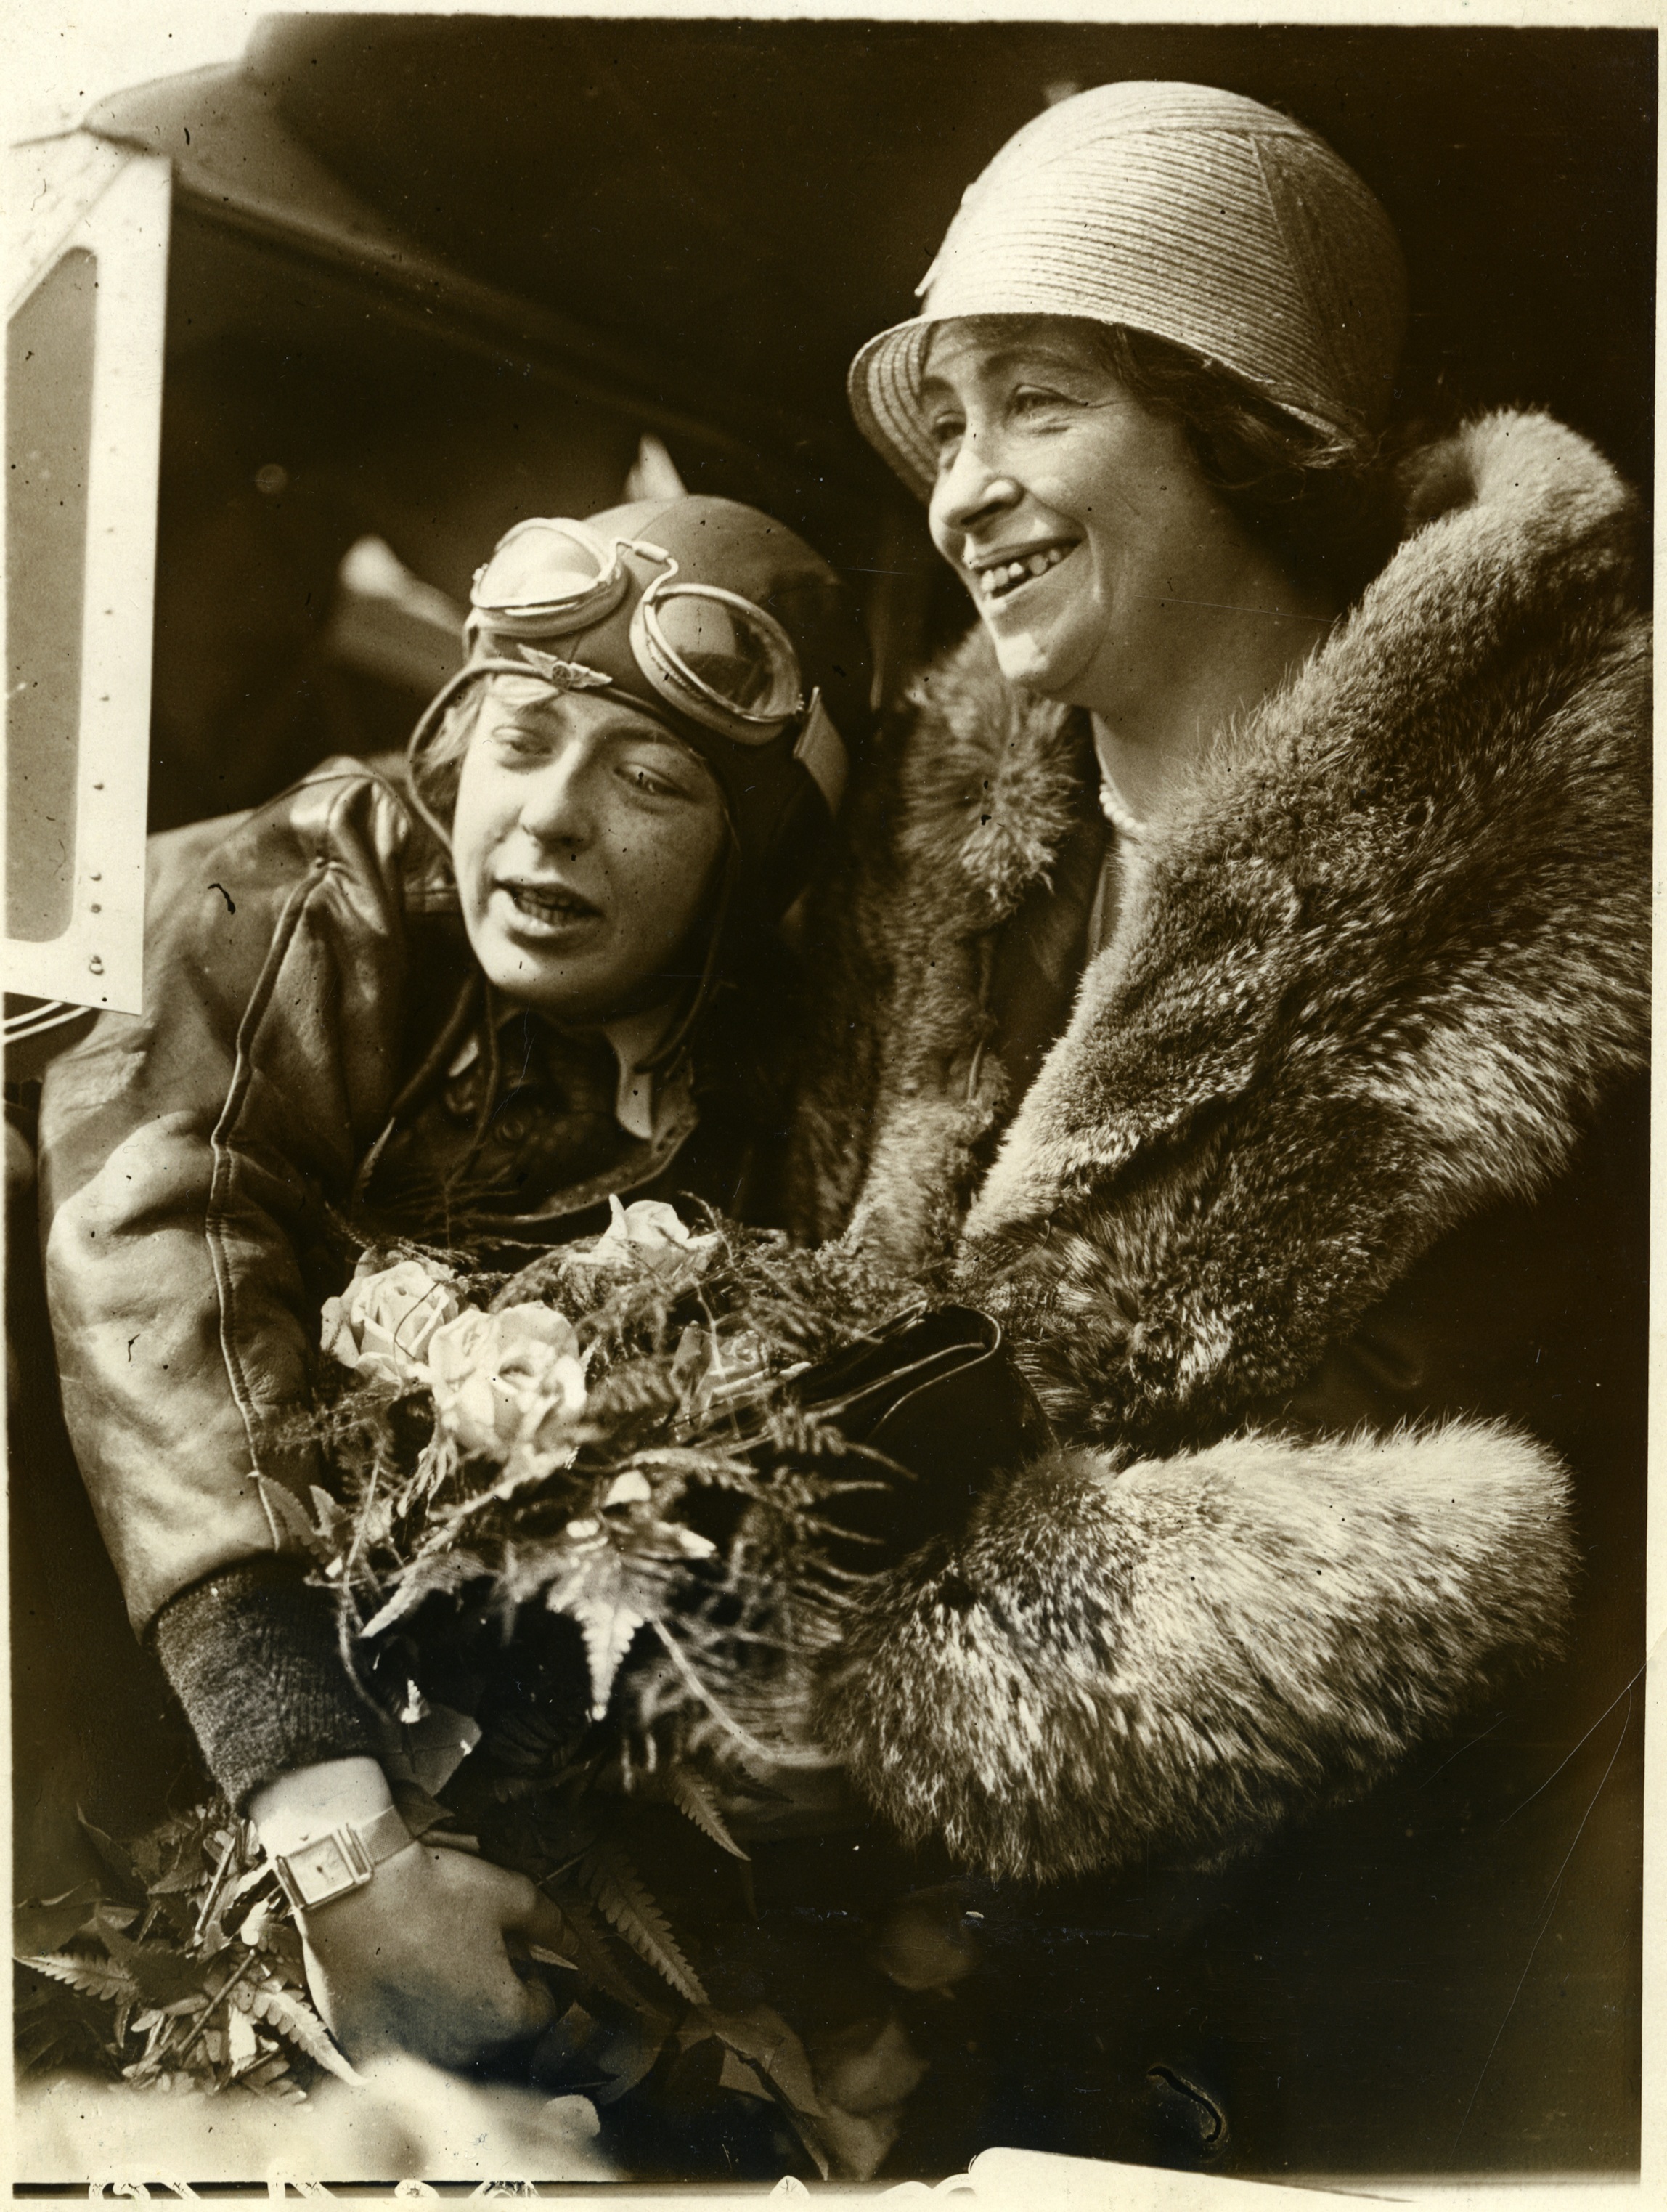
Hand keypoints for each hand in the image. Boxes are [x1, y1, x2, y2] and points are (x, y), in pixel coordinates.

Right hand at [297, 1841, 569, 2069]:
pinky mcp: (368, 2055)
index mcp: (503, 2016)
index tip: (515, 1956)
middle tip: (474, 1957)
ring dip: (452, 2020)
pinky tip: (398, 1989)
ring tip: (435, 1971)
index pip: (541, 2011)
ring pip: (450, 2047)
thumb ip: (549, 1923)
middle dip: (494, 2000)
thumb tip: (572, 1941)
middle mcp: (461, 2051)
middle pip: (496, 2033)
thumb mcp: (509, 1893)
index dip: (533, 1978)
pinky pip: (400, 2052)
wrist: (352, 1891)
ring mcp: (411, 2058)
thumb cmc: (432, 1892)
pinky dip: (405, 2029)